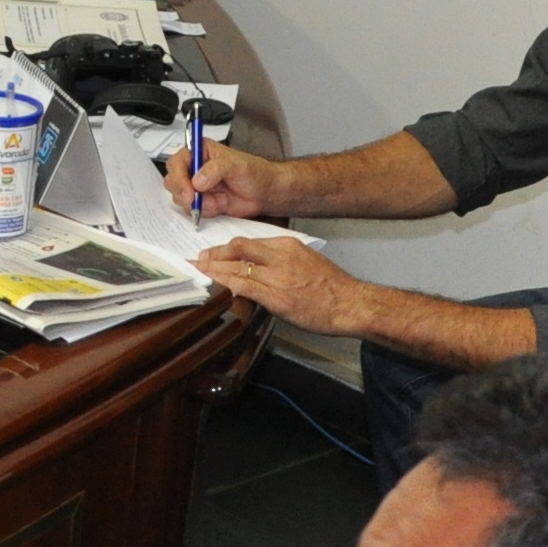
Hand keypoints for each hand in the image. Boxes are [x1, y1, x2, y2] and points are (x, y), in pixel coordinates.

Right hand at [161, 138, 285, 220]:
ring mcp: (196, 187)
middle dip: (182, 192)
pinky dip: (201, 212)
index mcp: (200, 151)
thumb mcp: (236, 165)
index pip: (177, 162)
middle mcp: (194, 168)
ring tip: (213, 202)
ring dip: (193, 203)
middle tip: (194, 201)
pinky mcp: (202, 202)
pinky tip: (217, 207)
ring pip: (179, 197)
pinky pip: (191, 210)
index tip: (189, 191)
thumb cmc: (254, 172)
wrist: (266, 193)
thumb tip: (196, 181)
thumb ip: (215, 169)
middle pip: (172, 180)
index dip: (178, 177)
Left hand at [192, 232, 371, 333]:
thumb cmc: (332, 287)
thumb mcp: (306, 261)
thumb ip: (281, 261)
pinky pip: (243, 287)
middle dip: (213, 255)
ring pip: (236, 268)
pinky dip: (225, 286)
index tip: (214, 252)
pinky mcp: (276, 297)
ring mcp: (277, 277)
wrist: (350, 304)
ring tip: (197, 273)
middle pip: (237, 250)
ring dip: (213, 271)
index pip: (248, 242)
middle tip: (197, 260)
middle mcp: (279, 257)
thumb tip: (258, 267)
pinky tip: (213, 287)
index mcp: (286, 245)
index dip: (226, 248)